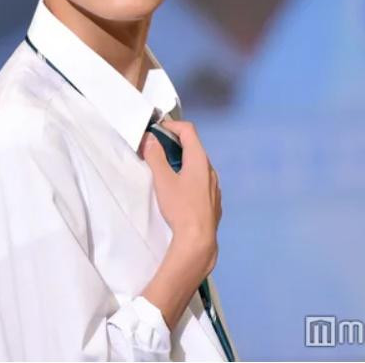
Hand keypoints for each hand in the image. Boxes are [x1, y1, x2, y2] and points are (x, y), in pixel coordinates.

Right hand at [139, 119, 221, 274]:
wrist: (198, 239)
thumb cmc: (180, 207)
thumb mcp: (163, 180)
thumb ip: (155, 156)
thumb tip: (149, 138)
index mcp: (199, 160)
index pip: (188, 130)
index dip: (171, 125)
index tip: (156, 130)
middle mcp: (210, 170)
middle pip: (193, 147)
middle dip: (174, 143)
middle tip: (155, 149)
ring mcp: (214, 186)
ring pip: (198, 165)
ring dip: (181, 161)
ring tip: (165, 170)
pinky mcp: (213, 201)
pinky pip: (201, 181)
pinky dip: (189, 176)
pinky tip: (179, 191)